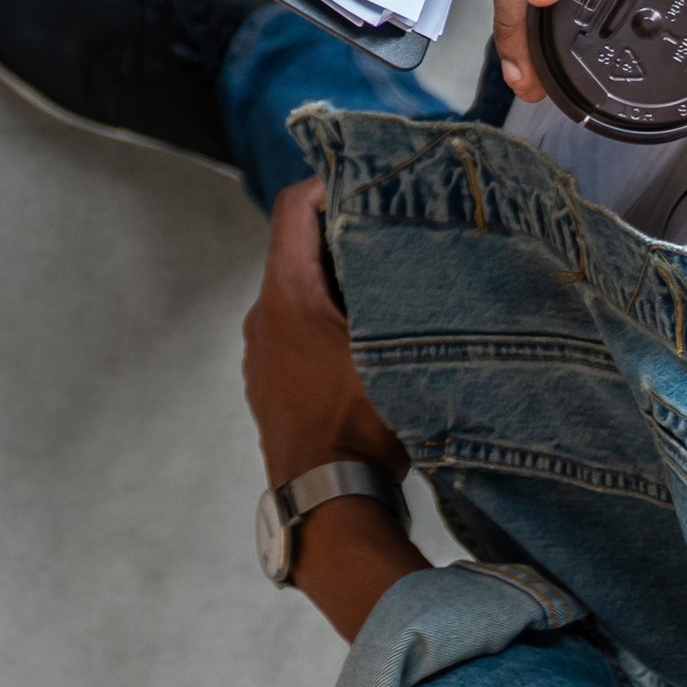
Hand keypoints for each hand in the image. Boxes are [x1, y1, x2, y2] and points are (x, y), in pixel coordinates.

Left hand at [239, 182, 412, 493]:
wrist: (327, 503)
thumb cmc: (361, 426)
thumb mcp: (393, 348)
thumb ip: (398, 292)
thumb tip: (427, 253)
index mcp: (284, 296)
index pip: (293, 207)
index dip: (330, 183)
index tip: (371, 182)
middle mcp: (261, 318)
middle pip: (296, 249)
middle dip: (345, 236)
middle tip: (395, 233)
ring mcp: (259, 355)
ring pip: (297, 294)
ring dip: (337, 284)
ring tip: (387, 289)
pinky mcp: (267, 385)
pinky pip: (294, 333)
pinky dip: (324, 322)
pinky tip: (365, 342)